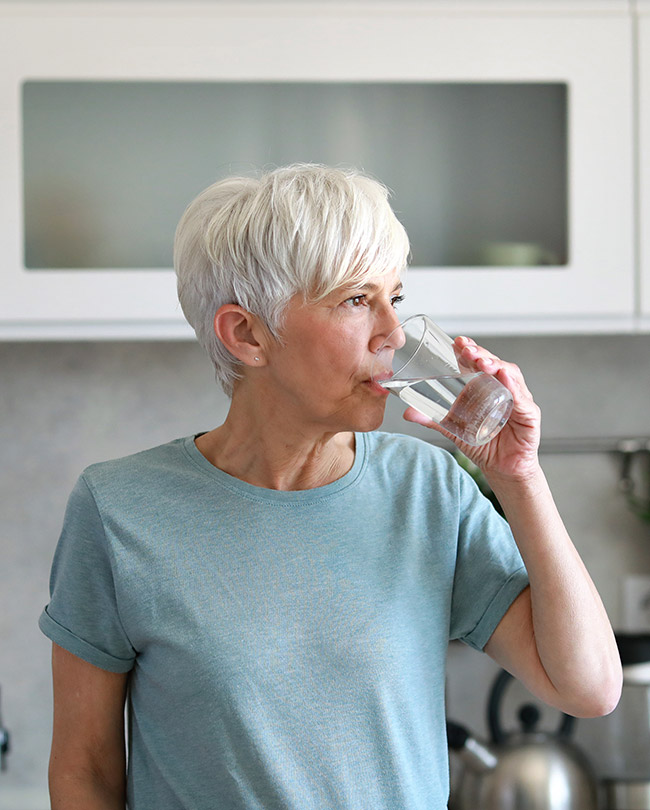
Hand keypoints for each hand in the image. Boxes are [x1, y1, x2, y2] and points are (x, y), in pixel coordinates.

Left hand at [403, 336, 540, 481]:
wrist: (502, 470)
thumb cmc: (484, 445)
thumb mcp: (454, 430)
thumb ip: (433, 420)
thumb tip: (407, 412)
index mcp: (487, 387)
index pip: (480, 361)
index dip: (470, 349)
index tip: (457, 342)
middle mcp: (504, 388)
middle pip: (494, 364)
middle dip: (480, 353)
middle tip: (466, 350)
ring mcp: (518, 400)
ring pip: (510, 375)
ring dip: (496, 364)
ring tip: (482, 362)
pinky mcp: (529, 415)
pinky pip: (522, 398)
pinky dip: (514, 386)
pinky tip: (504, 376)